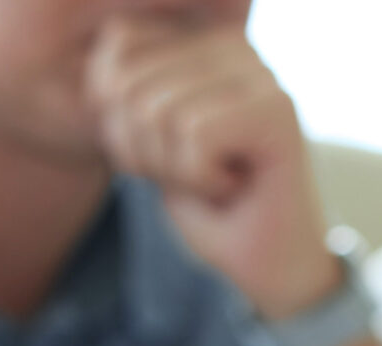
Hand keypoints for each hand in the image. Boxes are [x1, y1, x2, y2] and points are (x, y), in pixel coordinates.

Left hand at [87, 16, 336, 320]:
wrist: (272, 268)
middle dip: (146, 151)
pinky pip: (194, 134)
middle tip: (195, 178)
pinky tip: (233, 188)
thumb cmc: (213, 211)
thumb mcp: (148, 145)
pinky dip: (200, 179)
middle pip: (131, 84)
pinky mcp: (276, 110)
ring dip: (176, 170)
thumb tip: (104, 76)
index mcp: (204, 42)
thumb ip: (124, 96)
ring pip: (159, 111)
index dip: (120, 122)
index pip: (118, 47)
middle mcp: (235, 45)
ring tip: (217, 183)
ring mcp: (260, 75)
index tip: (172, 158)